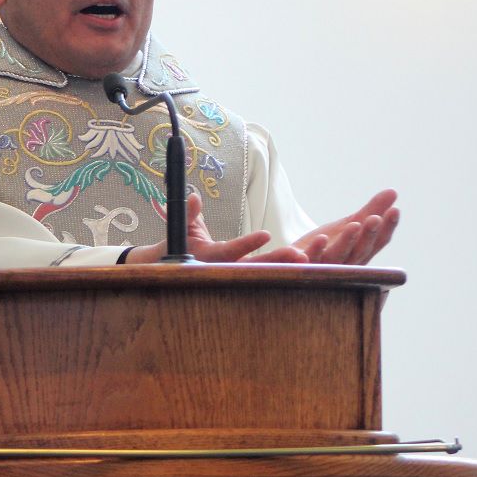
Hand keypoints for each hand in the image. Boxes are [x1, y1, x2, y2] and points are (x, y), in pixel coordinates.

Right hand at [125, 192, 321, 263]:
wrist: (170, 272)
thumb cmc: (175, 247)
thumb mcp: (180, 230)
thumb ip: (188, 214)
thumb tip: (194, 197)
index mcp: (211, 257)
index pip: (230, 251)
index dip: (247, 243)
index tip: (265, 234)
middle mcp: (225, 270)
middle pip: (254, 267)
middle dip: (277, 261)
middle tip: (299, 253)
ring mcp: (235, 276)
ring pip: (264, 274)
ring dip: (285, 268)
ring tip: (307, 258)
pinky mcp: (243, 279)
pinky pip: (266, 277)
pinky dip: (285, 273)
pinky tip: (305, 266)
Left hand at [293, 189, 399, 264]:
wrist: (296, 263)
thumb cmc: (329, 245)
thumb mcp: (349, 225)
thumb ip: (371, 210)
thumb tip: (393, 191)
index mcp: (358, 254)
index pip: (376, 243)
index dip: (386, 228)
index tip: (395, 210)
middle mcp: (343, 264)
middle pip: (357, 252)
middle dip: (367, 235)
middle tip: (374, 219)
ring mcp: (320, 268)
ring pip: (333, 258)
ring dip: (343, 243)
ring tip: (352, 226)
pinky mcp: (297, 267)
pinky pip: (301, 263)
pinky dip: (305, 255)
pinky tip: (310, 245)